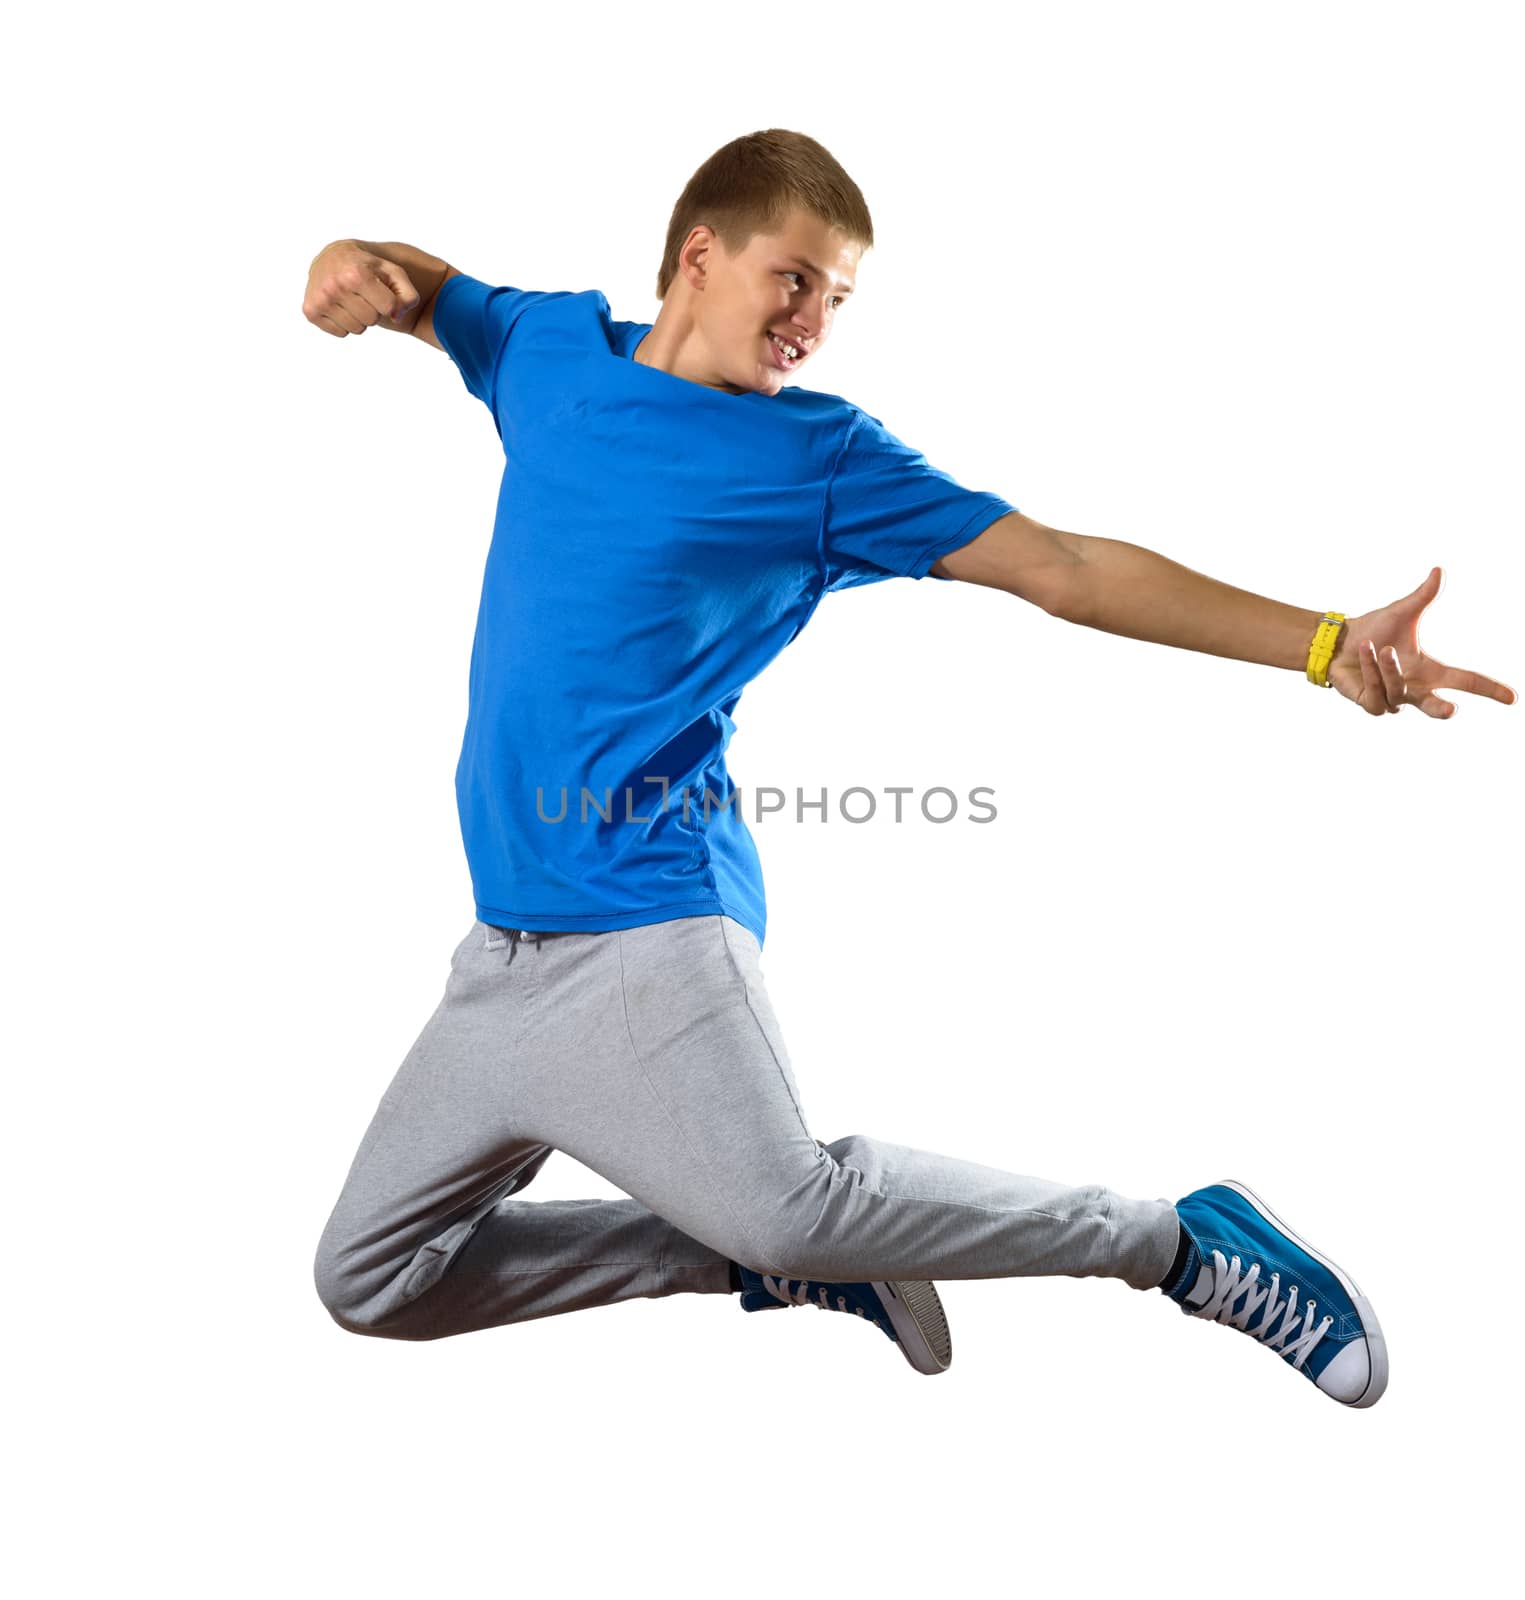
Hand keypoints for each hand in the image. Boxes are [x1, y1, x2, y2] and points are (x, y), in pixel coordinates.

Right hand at [302, 240, 420, 337]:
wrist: (333, 257)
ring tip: (352, 299)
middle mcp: (335, 286)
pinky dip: (344, 323)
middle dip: (373, 309)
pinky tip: (340, 305)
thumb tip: (396, 316)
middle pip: (371, 320)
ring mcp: (320, 299)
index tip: (380, 289)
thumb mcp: (394, 272)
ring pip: (356, 329)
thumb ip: (408, 295)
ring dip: (359, 318)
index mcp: (356, 274)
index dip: (389, 301)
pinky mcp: (311, 311)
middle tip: (364, 294)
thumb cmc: (368, 266)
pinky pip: (341, 333)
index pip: (388, 308)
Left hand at [1326, 567, 1516, 718]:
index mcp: (1430, 671)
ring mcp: (1392, 699)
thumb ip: (1423, 597)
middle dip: (1441, 710)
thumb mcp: (1402, 613)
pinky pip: (1375, 692)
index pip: (1466, 681)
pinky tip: (1362, 655)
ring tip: (1378, 648)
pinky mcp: (1370, 704)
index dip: (1489, 689)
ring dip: (1387, 667)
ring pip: (1396, 690)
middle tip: (1452, 711)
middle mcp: (1414, 689)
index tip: (1512, 698)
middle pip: (1434, 707)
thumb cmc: (1373, 631)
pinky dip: (1369, 670)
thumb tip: (1439, 570)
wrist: (1338, 643)